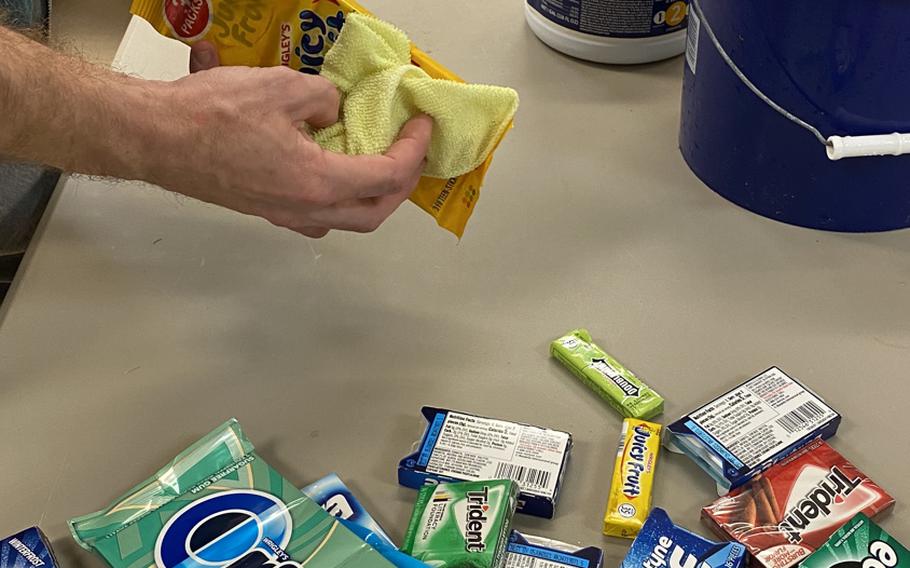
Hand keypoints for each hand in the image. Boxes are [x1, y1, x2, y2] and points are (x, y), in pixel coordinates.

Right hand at [144, 42, 431, 237]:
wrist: (155, 138)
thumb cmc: (213, 114)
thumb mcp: (282, 87)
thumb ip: (323, 99)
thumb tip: (332, 113)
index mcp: (318, 183)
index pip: (388, 177)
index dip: (414, 152)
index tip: (422, 128)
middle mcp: (305, 209)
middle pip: (374, 214)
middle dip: (401, 186)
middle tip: (410, 154)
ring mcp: (282, 215)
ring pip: (344, 220)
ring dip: (370, 197)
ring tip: (378, 164)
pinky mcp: (263, 210)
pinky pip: (315, 215)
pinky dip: (337, 198)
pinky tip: (332, 172)